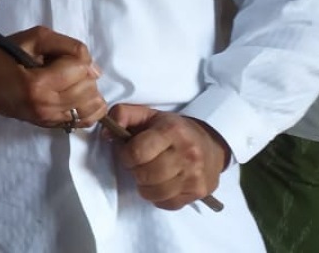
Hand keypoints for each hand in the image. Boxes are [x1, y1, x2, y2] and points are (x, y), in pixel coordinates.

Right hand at [0, 25, 106, 129]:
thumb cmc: (1, 56)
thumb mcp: (32, 38)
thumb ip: (66, 45)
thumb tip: (92, 66)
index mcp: (38, 83)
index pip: (80, 69)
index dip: (76, 57)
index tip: (60, 54)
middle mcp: (46, 106)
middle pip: (88, 88)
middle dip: (83, 73)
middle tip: (65, 67)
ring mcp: (48, 119)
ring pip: (91, 106)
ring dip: (87, 90)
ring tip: (71, 81)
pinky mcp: (49, 125)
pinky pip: (85, 121)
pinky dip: (87, 107)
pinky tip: (76, 96)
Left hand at [108, 104, 229, 210]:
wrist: (212, 145)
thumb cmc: (174, 130)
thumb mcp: (148, 115)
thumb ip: (123, 115)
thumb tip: (106, 133)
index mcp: (172, 131)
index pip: (137, 152)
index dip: (126, 155)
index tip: (129, 153)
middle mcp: (187, 154)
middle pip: (145, 175)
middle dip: (135, 170)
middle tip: (140, 164)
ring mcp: (195, 175)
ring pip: (154, 192)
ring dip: (145, 186)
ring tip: (150, 174)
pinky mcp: (199, 192)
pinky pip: (167, 203)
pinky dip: (158, 197)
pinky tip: (162, 184)